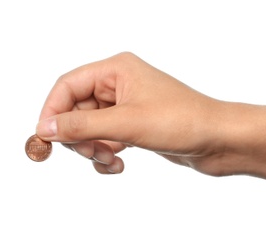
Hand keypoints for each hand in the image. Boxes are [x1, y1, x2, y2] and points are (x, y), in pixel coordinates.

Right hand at [36, 52, 228, 174]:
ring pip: (91, 128)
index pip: (68, 86)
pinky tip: (119, 165)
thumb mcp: (127, 124)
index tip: (46, 139)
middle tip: (92, 153)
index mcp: (117, 70)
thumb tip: (46, 128)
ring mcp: (128, 107)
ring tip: (111, 159)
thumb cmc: (182, 122)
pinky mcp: (136, 126)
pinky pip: (106, 139)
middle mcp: (120, 85)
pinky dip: (106, 154)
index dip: (53, 111)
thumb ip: (83, 126)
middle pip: (76, 110)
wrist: (220, 140)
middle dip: (79, 136)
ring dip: (94, 148)